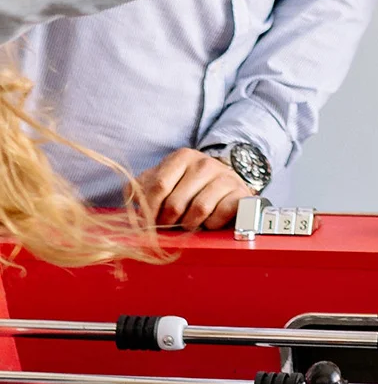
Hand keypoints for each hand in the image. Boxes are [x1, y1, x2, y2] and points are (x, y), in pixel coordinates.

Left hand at [137, 148, 254, 230]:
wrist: (228, 184)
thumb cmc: (191, 186)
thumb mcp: (166, 180)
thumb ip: (143, 187)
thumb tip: (130, 202)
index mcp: (183, 157)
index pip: (158, 187)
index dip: (150, 210)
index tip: (149, 223)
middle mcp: (205, 163)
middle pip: (176, 202)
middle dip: (168, 222)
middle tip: (169, 227)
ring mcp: (225, 177)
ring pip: (199, 209)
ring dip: (190, 224)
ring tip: (189, 225)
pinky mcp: (241, 193)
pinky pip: (221, 214)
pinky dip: (212, 224)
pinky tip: (210, 222)